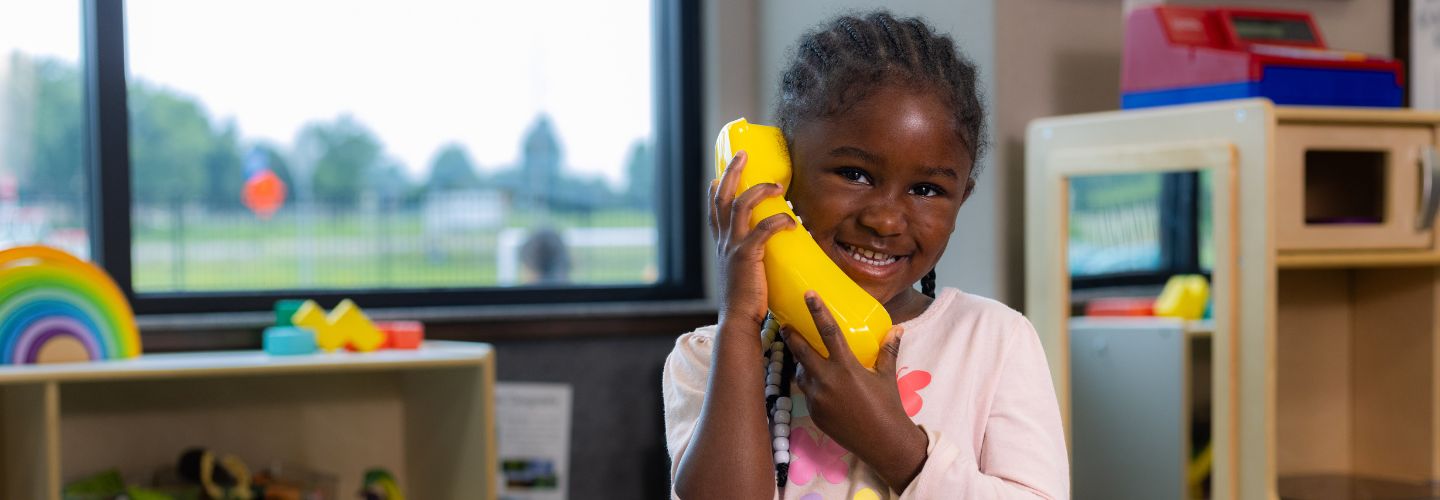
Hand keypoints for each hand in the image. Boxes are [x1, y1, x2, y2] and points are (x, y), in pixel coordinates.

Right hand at [710, 151, 794, 329]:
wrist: (738, 320)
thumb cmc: (747, 302)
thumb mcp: (744, 274)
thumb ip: (755, 260)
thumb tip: (778, 252)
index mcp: (721, 245)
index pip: (714, 210)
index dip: (716, 189)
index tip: (721, 173)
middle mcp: (723, 242)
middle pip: (722, 197)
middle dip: (732, 172)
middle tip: (742, 153)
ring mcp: (733, 247)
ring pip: (741, 205)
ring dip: (759, 189)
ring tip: (777, 184)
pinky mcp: (747, 256)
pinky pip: (764, 228)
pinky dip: (779, 221)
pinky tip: (793, 222)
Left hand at [783, 291, 928, 491]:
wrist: (883, 443)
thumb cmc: (888, 407)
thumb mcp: (887, 376)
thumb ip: (887, 351)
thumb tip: (897, 330)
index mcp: (846, 367)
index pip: (828, 332)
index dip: (817, 311)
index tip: (808, 294)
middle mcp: (827, 381)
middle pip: (801, 351)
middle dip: (791, 336)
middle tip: (785, 324)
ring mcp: (818, 399)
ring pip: (801, 374)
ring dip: (802, 364)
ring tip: (805, 356)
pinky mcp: (814, 414)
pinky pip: (807, 393)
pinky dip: (810, 384)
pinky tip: (818, 382)